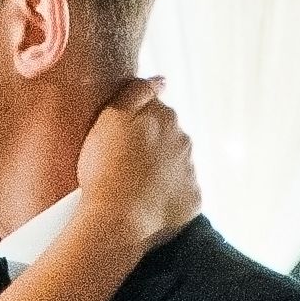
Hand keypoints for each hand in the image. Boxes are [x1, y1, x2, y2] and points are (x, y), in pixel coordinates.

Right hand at [78, 78, 200, 249]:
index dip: (134, 122)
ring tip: (133, 186)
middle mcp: (185, 141)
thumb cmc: (106, 169)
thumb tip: (161, 80)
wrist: (116, 220)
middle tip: (123, 163)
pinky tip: (146, 202)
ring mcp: (191, 172)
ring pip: (174, 164)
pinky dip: (167, 196)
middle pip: (167, 137)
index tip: (119, 139)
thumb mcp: (110, 117)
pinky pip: (181, 193)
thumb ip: (136, 92)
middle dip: (151, 145)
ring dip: (159, 170)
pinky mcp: (193, 199)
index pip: (153, 109)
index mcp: (166, 117)